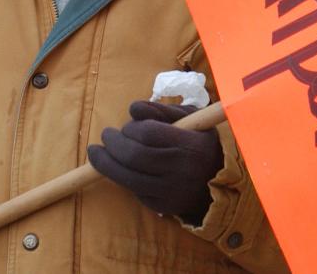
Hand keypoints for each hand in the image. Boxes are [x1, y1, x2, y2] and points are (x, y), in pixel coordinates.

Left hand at [87, 100, 223, 224]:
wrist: (219, 180)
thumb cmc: (200, 142)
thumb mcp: (190, 118)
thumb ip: (162, 110)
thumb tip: (133, 109)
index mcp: (192, 145)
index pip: (150, 134)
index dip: (131, 129)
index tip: (124, 126)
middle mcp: (182, 170)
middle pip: (134, 156)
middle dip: (113, 144)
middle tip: (106, 135)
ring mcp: (171, 192)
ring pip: (128, 178)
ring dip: (106, 163)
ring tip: (97, 153)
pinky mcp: (162, 206)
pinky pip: (134, 191)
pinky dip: (121, 178)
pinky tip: (118, 168)